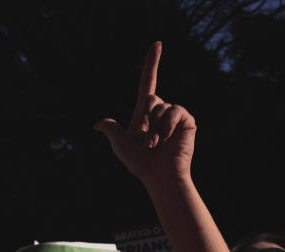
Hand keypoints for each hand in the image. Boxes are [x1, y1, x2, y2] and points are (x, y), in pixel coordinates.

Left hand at [94, 43, 195, 186]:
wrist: (159, 176)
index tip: (157, 43)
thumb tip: (98, 124)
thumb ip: (112, 130)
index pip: (147, 83)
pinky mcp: (186, 120)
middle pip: (149, 97)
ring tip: (157, 144)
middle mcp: (160, 111)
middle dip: (144, 118)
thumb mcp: (120, 145)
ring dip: (155, 126)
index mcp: (144, 114)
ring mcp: (174, 115)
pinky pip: (175, 110)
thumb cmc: (140, 164)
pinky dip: (167, 125)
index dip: (151, 64)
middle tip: (146, 141)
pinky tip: (167, 139)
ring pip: (160, 105)